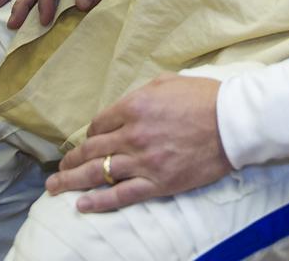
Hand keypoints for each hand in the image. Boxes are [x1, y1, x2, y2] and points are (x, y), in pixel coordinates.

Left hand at [46, 74, 228, 211]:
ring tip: (55, 186)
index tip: (90, 140)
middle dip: (72, 159)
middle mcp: (133, 134)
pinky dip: (98, 201)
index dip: (92, 133)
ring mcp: (143, 161)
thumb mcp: (168, 83)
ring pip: (98, 173)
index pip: (100, 123)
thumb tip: (123, 109)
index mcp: (135, 105)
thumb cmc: (203, 98)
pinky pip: (120, 195)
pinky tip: (81, 204)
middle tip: (58, 168)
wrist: (233, 122)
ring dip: (72, 180)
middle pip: (92, 149)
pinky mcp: (157, 183)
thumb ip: (140, 95)